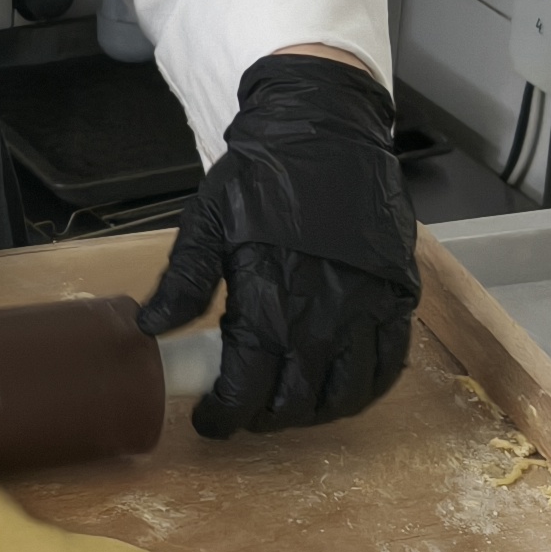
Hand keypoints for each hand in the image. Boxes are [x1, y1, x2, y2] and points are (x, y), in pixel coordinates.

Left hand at [139, 53, 418, 435]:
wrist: (326, 130)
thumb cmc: (262, 175)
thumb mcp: (208, 220)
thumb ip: (183, 279)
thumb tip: (152, 330)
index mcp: (269, 294)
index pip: (247, 383)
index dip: (226, 414)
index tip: (211, 421)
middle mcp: (323, 311)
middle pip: (297, 398)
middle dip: (266, 418)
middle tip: (246, 413)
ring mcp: (368, 306)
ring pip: (347, 392)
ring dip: (315, 413)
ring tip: (289, 406)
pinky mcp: (399, 297)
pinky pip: (389, 364)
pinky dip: (366, 389)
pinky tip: (342, 389)